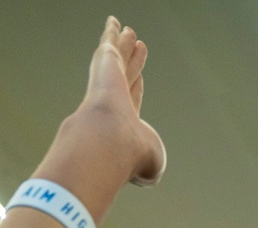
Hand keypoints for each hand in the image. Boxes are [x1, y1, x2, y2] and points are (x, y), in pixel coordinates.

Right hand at [78, 17, 165, 186]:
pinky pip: (111, 43)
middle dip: (132, 62)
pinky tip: (115, 21)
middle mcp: (114, 102)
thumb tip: (148, 176)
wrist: (111, 141)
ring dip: (124, 44)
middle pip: (126, 75)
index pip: (131, 101)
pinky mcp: (106, 63)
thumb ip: (151, 169)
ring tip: (129, 31)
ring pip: (118, 57)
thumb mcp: (151, 167)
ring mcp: (109, 83)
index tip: (140, 80)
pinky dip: (112, 32)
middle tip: (137, 46)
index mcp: (124, 124)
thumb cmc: (131, 158)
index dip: (136, 90)